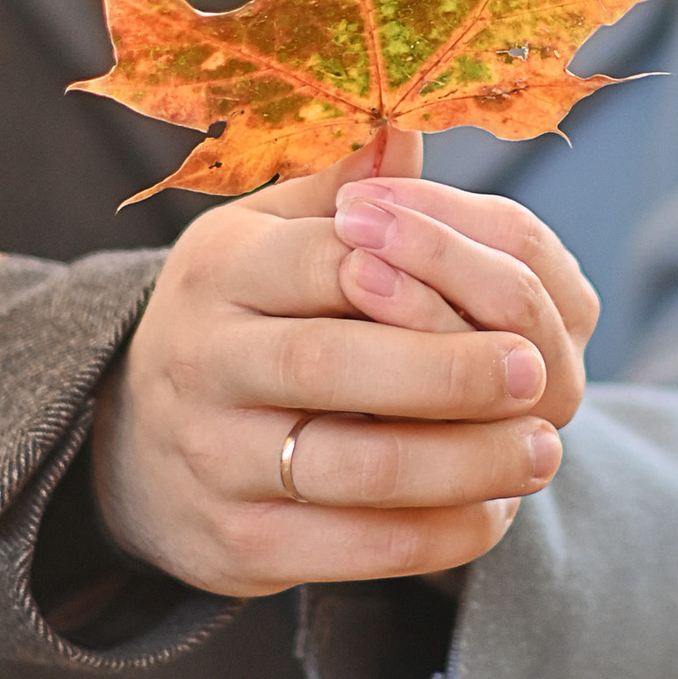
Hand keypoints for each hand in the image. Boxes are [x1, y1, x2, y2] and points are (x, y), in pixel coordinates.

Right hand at [94, 144, 567, 598]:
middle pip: (334, 365)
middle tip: (537, 375)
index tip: (504, 298)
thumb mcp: (265, 237)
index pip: (325, 262)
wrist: (137, 450)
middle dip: (449, 373)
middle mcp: (201, 361)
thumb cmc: (241, 321)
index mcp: (218, 269)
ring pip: (353, 468)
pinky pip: (353, 549)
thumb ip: (341, 190)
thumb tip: (406, 129)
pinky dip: (437, 536)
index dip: (418, 273)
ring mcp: (214, 459)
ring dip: (462, 464)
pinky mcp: (239, 545)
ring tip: (539, 451)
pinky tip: (493, 510)